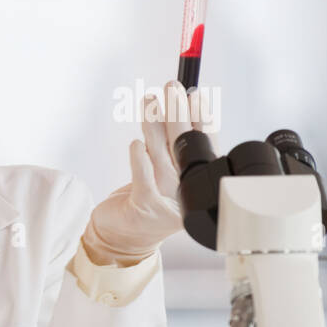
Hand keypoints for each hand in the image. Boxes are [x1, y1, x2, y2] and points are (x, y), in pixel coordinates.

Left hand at [83, 80, 215, 264]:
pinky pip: (142, 177)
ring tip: (150, 102)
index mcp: (196, 181)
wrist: (123, 238)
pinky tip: (137, 142)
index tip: (196, 95)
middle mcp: (186, 190)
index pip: (203, 144)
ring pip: (161, 155)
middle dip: (178, 113)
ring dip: (155, 125)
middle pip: (183, 145)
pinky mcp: (144, 206)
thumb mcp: (162, 172)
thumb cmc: (144, 199)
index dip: (200, 119)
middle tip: (172, 87)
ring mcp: (166, 200)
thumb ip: (170, 147)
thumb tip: (175, 105)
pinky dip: (139, 159)